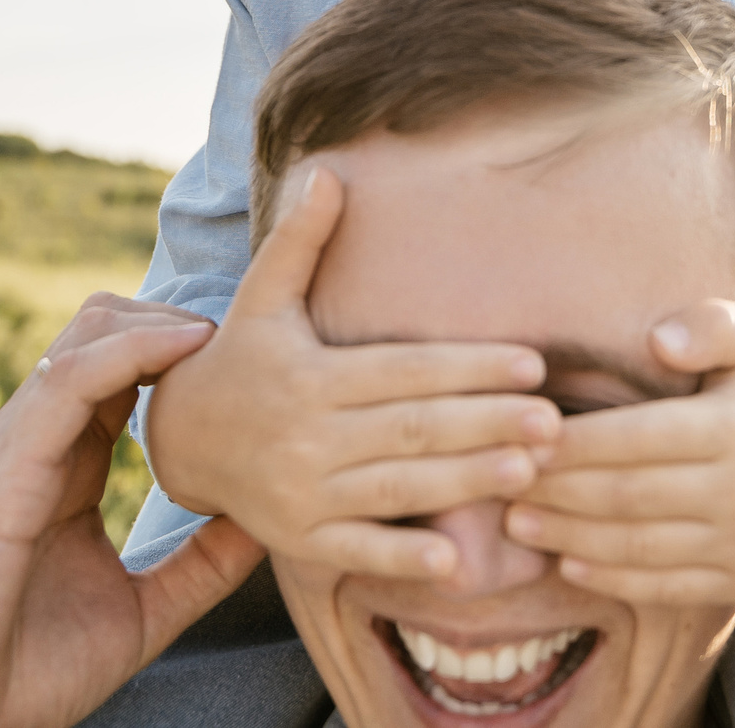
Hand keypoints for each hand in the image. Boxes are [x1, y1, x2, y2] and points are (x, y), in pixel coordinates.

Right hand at [0, 296, 263, 727]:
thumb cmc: (30, 671)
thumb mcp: (143, 609)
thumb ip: (200, 565)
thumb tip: (270, 523)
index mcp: (65, 466)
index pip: (123, 374)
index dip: (183, 352)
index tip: (253, 351)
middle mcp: (39, 440)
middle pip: (104, 331)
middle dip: (174, 316)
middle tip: (247, 328)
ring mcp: (19, 443)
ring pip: (88, 334)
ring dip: (161, 319)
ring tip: (224, 329)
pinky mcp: (8, 460)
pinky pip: (72, 376)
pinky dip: (134, 348)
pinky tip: (187, 347)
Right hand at [143, 167, 561, 577]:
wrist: (179, 440)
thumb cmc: (241, 357)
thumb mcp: (262, 296)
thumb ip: (300, 238)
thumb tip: (327, 169)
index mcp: (310, 375)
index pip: (403, 371)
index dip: (468, 367)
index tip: (533, 364)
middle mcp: (308, 435)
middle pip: (411, 430)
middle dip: (486, 426)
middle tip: (555, 425)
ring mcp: (303, 492)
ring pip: (397, 488)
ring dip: (465, 484)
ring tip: (531, 474)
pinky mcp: (299, 539)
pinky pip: (357, 550)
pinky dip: (402, 557)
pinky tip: (457, 564)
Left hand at [502, 300, 734, 602]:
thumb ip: (707, 326)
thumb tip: (658, 343)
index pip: (633, 439)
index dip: (571, 443)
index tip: (521, 436)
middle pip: (625, 496)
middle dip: (554, 492)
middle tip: (500, 482)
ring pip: (637, 547)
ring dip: (568, 538)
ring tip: (516, 523)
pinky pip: (665, 586)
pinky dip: (610, 579)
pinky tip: (566, 563)